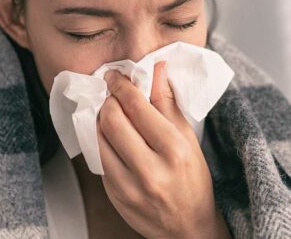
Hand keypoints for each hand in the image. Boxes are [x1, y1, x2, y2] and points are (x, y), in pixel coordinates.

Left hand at [97, 60, 231, 238]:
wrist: (187, 228)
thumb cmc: (192, 179)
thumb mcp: (187, 139)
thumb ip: (167, 102)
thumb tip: (156, 68)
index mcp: (174, 151)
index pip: (137, 107)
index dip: (122, 86)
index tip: (116, 75)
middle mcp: (150, 170)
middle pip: (112, 120)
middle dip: (109, 100)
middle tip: (112, 93)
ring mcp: (128, 186)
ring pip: (99, 138)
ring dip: (100, 119)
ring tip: (110, 112)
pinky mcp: (114, 196)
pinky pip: (98, 158)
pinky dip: (101, 141)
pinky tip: (111, 136)